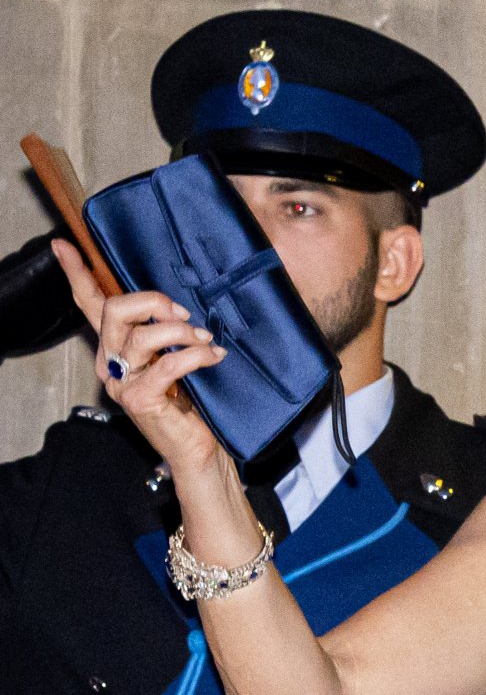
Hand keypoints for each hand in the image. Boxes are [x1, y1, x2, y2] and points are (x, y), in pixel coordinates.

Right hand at [52, 240, 226, 477]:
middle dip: (154, 302)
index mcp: (116, 347)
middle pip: (116, 309)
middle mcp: (110, 362)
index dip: (76, 274)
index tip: (64, 245)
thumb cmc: (192, 403)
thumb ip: (170, 333)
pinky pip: (166, 364)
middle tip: (186, 315)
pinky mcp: (138, 399)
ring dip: (182, 332)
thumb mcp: (178, 358)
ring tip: (207, 342)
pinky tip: (213, 358)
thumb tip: (185, 305)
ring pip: (143, 336)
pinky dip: (195, 356)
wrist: (198, 449)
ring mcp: (120, 382)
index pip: (89, 305)